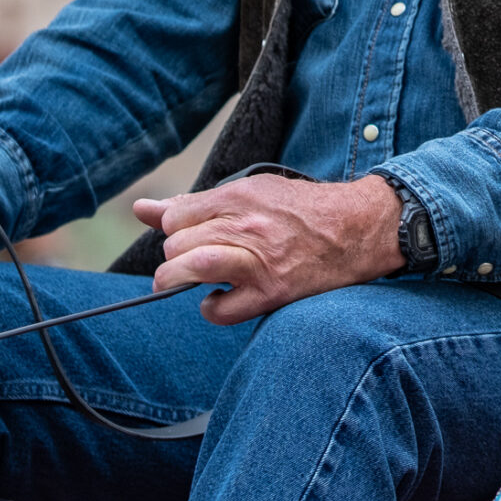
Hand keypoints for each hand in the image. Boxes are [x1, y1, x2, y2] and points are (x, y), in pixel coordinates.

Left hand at [134, 173, 402, 324]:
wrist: (358, 228)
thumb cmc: (303, 210)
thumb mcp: (251, 191)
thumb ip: (195, 203)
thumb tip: (142, 209)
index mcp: (238, 196)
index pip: (174, 217)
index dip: (173, 230)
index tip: (185, 237)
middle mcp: (245, 225)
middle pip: (177, 244)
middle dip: (174, 256)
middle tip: (187, 261)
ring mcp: (258, 260)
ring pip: (192, 269)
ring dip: (176, 280)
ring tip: (179, 282)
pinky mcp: (272, 291)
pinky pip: (222, 309)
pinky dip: (211, 309)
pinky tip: (218, 299)